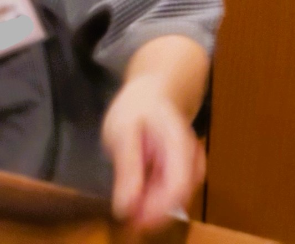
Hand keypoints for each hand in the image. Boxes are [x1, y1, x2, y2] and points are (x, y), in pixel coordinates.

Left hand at [102, 76, 205, 231]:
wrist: (154, 92)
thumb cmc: (136, 107)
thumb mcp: (122, 131)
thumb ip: (127, 168)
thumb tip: (124, 208)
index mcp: (180, 143)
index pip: (178, 186)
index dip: (159, 210)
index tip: (135, 222)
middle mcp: (192, 158)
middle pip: (180, 196)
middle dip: (154, 214)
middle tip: (128, 222)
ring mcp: (191, 165)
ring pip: (177, 197)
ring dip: (154, 209)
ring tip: (130, 213)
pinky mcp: (183, 171)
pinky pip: (172, 191)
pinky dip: (156, 200)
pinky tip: (138, 201)